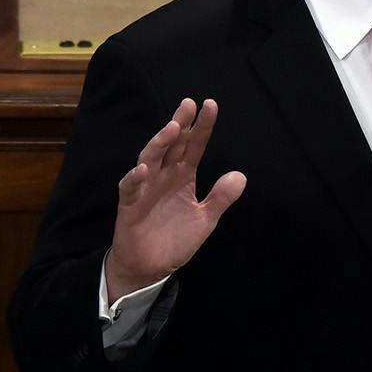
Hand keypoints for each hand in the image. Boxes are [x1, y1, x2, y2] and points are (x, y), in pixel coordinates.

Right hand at [103, 98, 246, 297]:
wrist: (150, 267)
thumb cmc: (175, 238)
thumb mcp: (205, 219)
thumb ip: (221, 198)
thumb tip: (241, 175)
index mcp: (183, 175)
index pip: (194, 146)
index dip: (202, 127)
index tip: (211, 105)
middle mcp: (164, 175)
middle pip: (172, 144)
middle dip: (180, 123)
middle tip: (188, 104)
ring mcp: (146, 188)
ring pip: (150, 158)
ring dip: (160, 143)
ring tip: (173, 129)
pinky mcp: (130, 205)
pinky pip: (131, 188)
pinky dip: (135, 178)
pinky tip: (144, 170)